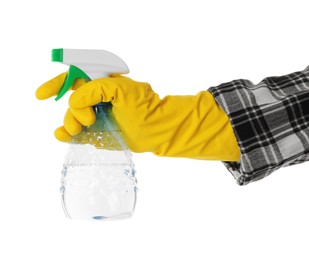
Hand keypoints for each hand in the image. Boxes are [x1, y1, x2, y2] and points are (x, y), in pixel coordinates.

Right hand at [36, 73, 239, 160]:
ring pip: (71, 118)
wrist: (157, 130)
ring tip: (81, 129)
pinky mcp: (96, 134)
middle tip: (89, 119)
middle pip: (70, 101)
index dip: (57, 85)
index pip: (74, 80)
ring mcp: (95, 117)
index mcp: (102, 85)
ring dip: (70, 123)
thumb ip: (97, 88)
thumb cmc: (144, 108)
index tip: (42, 95)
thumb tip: (74, 101)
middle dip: (73, 110)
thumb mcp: (123, 90)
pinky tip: (63, 135)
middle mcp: (96, 100)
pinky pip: (75, 134)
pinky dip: (66, 134)